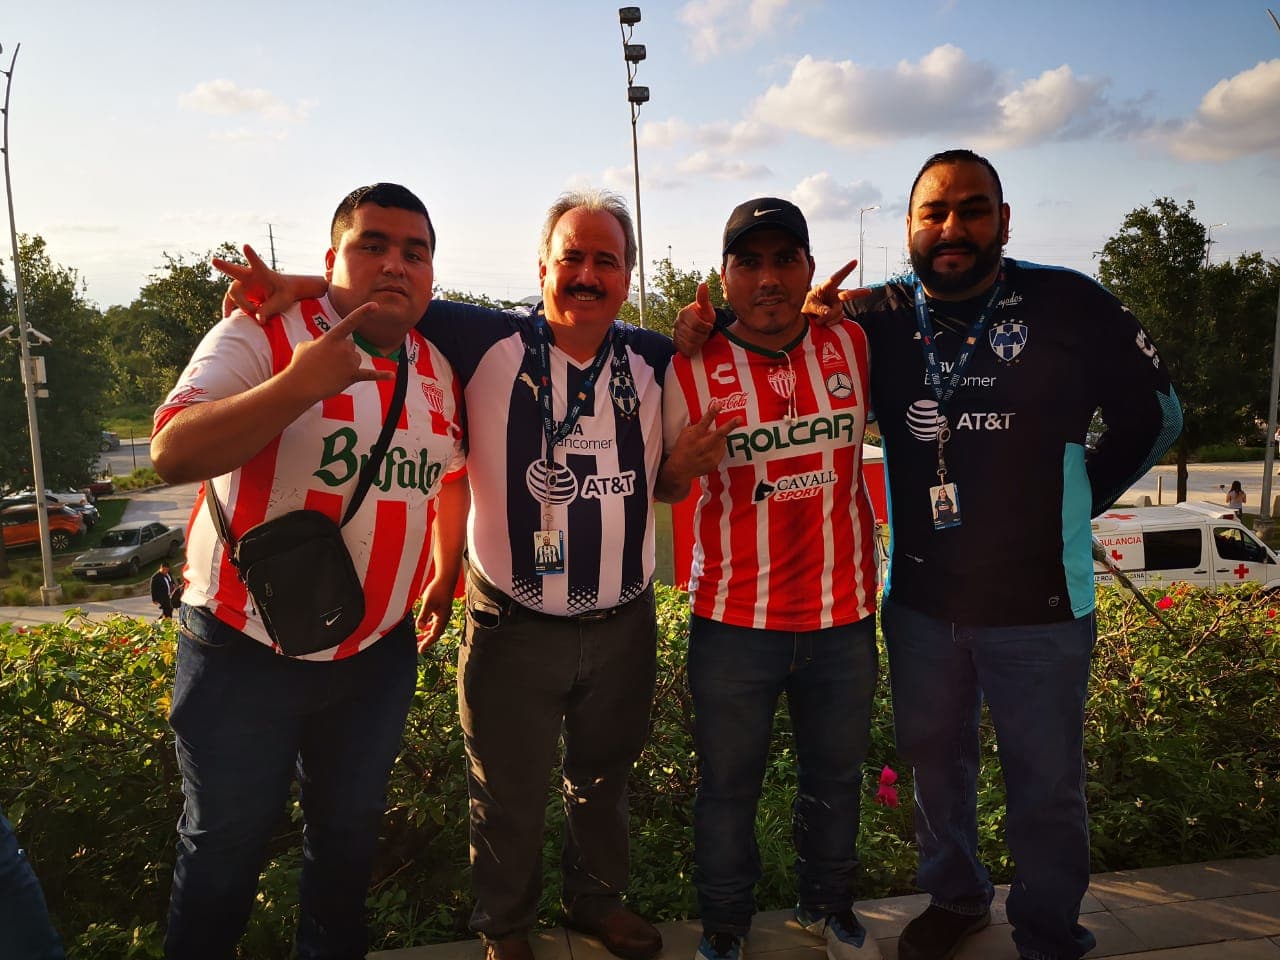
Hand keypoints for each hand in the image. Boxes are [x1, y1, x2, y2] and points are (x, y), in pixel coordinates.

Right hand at [213, 244, 327, 323]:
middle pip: (235, 271)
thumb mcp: (281, 301)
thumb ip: (270, 308)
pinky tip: (227, 317)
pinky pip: (230, 301)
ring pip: (233, 292)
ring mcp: (243, 285)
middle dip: (224, 266)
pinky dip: (229, 308)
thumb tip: (258, 319)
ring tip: (254, 311)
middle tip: (213, 260)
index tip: (245, 246)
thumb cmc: (285, 294)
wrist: (282, 294)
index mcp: (262, 272)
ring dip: (240, 303)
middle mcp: (249, 276)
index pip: (256, 262)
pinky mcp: (240, 294)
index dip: (251, 255)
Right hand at [284, 302, 392, 401]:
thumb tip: (328, 349)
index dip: (363, 312)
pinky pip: (370, 375)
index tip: (375, 305)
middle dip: (341, 353)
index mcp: (332, 337)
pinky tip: (392, 376)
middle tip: (325, 363)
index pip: (350, 321)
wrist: (299, 386)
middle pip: (351, 346)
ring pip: (355, 359)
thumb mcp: (305, 345)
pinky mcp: (352, 377)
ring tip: (330, 372)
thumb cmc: (300, 365)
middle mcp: (344, 348)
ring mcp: (349, 362)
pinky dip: (381, 376)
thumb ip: (321, 342)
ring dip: (346, 365)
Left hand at [414, 578, 454, 651]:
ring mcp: (443, 614)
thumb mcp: (428, 603)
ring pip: (435, 628)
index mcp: (442, 618)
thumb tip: (419, 628)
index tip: (420, 651)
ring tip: (418, 639)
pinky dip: (429, 626)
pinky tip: (423, 626)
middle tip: (418, 648)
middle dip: (427, 641)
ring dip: (427, 634)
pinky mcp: (441, 610)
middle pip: (435, 634)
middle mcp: (444, 618)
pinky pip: (435, 622)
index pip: (434, 635)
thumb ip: (424, 615)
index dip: (427, 643)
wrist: (446, 579)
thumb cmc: (437, 589)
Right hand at [661, 403, 742, 490]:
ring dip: (719, 439)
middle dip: (730, 425)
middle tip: (739, 419)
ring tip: (708, 443)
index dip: (712, 413)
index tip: (719, 404)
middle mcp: (702, 446)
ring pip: (722, 441)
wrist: (680, 471)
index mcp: (694, 437)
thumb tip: (707, 423)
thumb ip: (695, 428)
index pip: (704, 422)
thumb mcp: (684, 435)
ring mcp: (709, 455)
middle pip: (719, 434)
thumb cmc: (681, 450)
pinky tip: (708, 451)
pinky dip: (718, 448)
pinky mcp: (714, 463)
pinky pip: (722, 451)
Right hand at [673, 282, 715, 357]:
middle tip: (705, 332)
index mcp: (684, 313)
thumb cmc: (704, 316)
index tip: (710, 326)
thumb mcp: (706, 308)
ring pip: (689, 343)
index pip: (695, 323)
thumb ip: (703, 297)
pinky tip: (696, 344)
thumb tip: (703, 284)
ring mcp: (675, 334)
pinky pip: (685, 350)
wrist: (701, 329)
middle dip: (702, 335)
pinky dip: (693, 349)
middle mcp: (676, 323)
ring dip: (699, 342)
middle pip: (692, 335)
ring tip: (701, 337)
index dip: (705, 326)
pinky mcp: (676, 344)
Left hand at [803, 259, 871, 326]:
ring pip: (838, 311)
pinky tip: (824, 323)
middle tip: (869, 291)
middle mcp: (833, 294)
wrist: (805, 316)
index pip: (835, 278)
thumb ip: (818, 308)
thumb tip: (828, 312)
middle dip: (858, 293)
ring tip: (818, 321)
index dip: (846, 270)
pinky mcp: (837, 314)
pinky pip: (838, 319)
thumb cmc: (805, 305)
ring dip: (829, 317)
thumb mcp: (808, 305)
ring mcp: (837, 304)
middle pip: (847, 294)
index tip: (855, 262)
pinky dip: (831, 322)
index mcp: (825, 287)